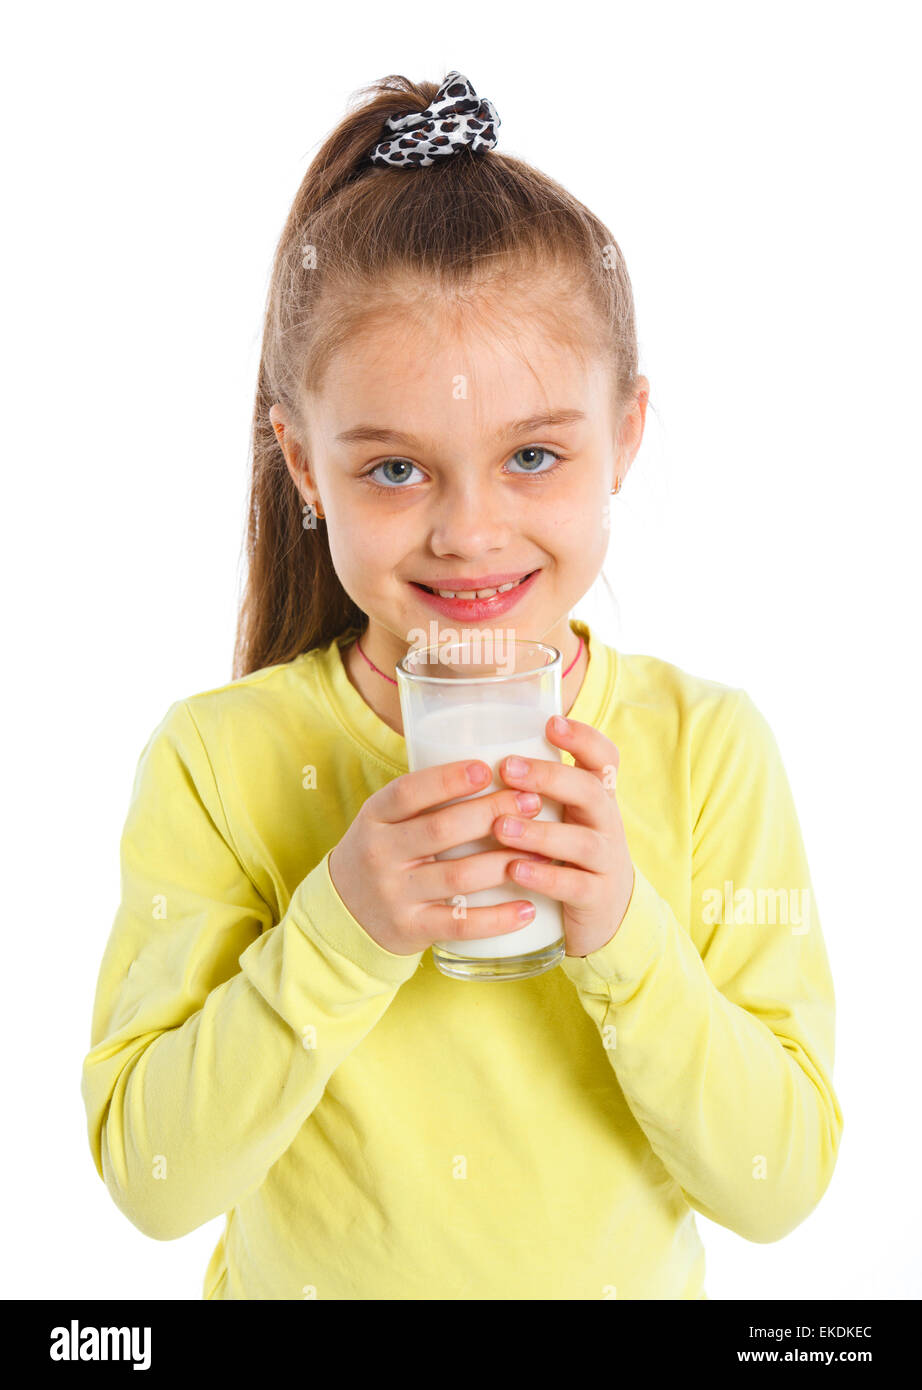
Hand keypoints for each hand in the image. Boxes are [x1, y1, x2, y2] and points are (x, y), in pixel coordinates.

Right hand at [327, 758, 549, 955]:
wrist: (344, 915)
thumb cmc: (382, 854)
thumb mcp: (384, 820)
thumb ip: (423, 799)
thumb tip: (494, 762)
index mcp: (375, 817)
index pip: (408, 792)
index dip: (447, 779)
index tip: (486, 768)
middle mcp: (381, 854)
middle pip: (441, 830)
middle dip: (492, 814)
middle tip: (532, 802)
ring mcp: (395, 894)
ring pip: (458, 876)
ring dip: (505, 863)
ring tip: (544, 851)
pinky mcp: (411, 929)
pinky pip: (460, 924)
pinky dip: (497, 919)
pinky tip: (528, 908)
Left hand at [492, 715, 634, 957]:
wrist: (606, 915)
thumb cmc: (569, 854)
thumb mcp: (565, 817)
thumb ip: (536, 790)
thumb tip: (473, 756)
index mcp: (596, 797)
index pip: (604, 757)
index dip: (583, 737)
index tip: (551, 722)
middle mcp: (606, 823)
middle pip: (590, 791)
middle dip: (549, 777)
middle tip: (507, 768)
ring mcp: (606, 861)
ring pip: (581, 841)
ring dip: (539, 832)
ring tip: (501, 827)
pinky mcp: (597, 897)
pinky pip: (575, 886)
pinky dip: (545, 876)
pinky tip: (515, 870)